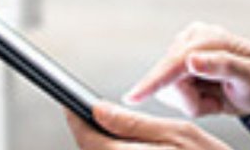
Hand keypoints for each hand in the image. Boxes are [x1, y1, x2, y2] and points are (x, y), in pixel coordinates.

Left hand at [65, 104, 229, 149]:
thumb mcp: (178, 133)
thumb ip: (135, 124)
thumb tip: (100, 111)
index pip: (88, 140)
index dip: (77, 120)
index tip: (71, 105)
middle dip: (89, 134)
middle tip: (94, 116)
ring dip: (101, 146)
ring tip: (113, 130)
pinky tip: (127, 146)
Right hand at [124, 22, 249, 117]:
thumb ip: (224, 66)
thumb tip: (192, 59)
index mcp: (212, 37)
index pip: (177, 61)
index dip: (155, 81)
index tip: (134, 97)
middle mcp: (194, 38)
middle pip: (168, 79)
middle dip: (191, 100)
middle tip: (217, 102)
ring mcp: (185, 51)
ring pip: (168, 89)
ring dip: (192, 101)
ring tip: (216, 97)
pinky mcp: (180, 65)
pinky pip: (172, 93)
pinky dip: (190, 101)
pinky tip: (208, 95)